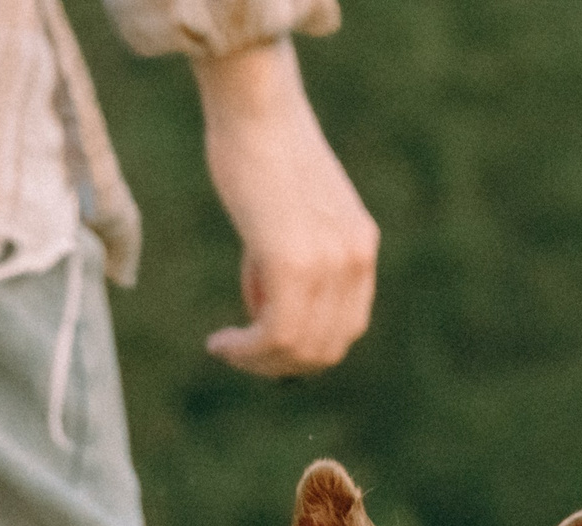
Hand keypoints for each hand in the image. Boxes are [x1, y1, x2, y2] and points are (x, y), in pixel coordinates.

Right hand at [192, 39, 377, 375]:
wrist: (254, 104)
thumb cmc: (258, 147)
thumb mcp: (291, 212)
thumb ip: (291, 259)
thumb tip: (263, 311)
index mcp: (360, 245)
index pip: (346, 327)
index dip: (305, 349)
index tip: (262, 344)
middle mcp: (354, 258)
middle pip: (327, 348)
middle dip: (280, 364)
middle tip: (238, 353)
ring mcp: (329, 262)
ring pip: (300, 349)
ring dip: (259, 361)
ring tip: (225, 348)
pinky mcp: (294, 262)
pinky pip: (276, 335)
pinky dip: (247, 350)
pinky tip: (221, 343)